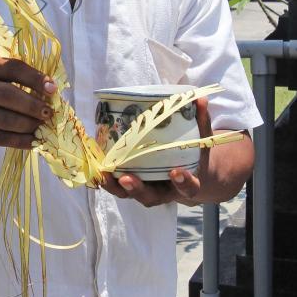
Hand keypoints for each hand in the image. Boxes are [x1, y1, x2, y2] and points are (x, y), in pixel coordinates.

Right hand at [0, 57, 55, 150]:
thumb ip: (14, 80)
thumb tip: (50, 93)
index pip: (12, 68)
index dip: (35, 78)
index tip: (53, 89)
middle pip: (9, 95)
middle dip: (34, 105)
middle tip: (50, 113)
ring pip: (6, 120)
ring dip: (30, 125)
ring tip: (44, 127)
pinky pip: (1, 138)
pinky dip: (21, 141)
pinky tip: (34, 141)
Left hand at [101, 98, 249, 207]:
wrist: (185, 171)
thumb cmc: (191, 154)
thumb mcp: (200, 140)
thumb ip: (200, 122)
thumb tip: (199, 99)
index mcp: (186, 183)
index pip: (187, 188)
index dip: (182, 182)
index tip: (175, 172)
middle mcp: (163, 191)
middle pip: (150, 197)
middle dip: (137, 189)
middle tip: (126, 178)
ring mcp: (145, 189)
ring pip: (129, 194)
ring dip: (115, 186)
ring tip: (104, 173)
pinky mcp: (130, 184)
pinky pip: (117, 185)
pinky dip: (106, 179)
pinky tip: (96, 168)